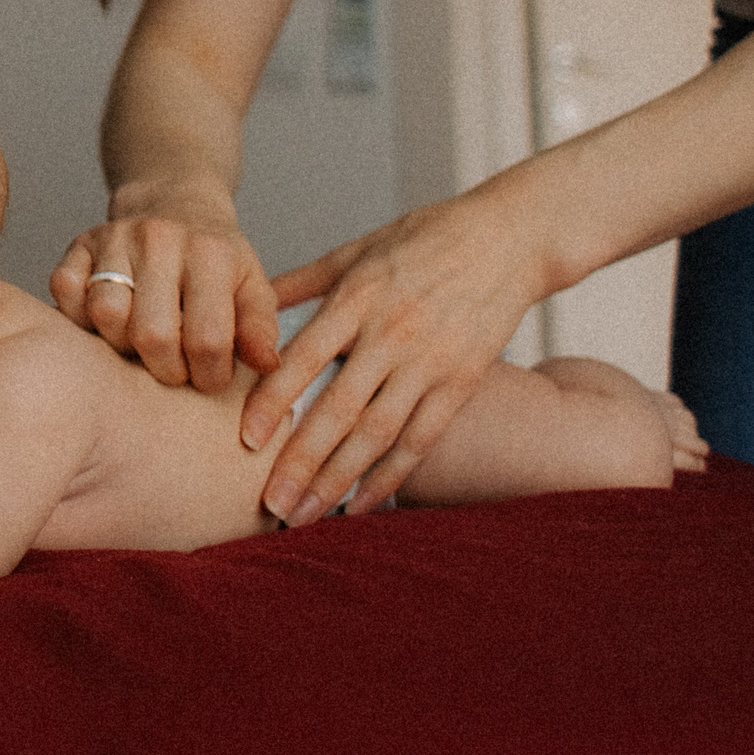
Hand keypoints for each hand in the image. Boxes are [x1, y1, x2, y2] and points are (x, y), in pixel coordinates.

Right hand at [51, 180, 280, 391]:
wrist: (175, 201)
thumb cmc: (216, 257)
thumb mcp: (252, 286)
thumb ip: (259, 328)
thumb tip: (266, 365)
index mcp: (210, 253)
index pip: (206, 338)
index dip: (209, 375)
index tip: (210, 378)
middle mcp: (160, 240)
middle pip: (152, 334)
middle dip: (166, 370)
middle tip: (176, 369)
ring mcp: (115, 238)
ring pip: (105, 315)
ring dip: (123, 346)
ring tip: (143, 344)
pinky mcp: (80, 243)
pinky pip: (65, 291)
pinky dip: (79, 316)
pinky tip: (108, 321)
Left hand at [242, 196, 543, 526]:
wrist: (509, 239)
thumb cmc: (424, 238)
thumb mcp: (356, 250)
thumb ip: (301, 281)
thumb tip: (246, 304)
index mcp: (358, 299)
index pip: (305, 358)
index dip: (273, 401)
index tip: (244, 441)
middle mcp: (391, 336)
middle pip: (339, 410)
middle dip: (300, 462)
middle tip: (269, 506)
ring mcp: (429, 364)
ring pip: (378, 434)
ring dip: (338, 481)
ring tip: (305, 516)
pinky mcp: (461, 383)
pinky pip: (421, 440)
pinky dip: (391, 476)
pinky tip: (361, 505)